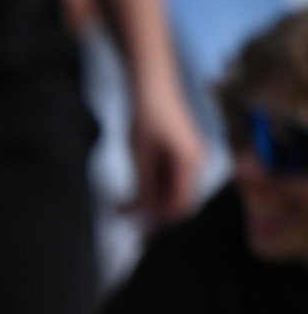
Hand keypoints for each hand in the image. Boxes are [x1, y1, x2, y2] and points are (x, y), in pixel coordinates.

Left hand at [125, 82, 204, 224]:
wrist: (153, 85)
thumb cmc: (147, 114)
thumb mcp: (140, 156)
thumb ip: (145, 186)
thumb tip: (145, 214)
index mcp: (190, 163)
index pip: (180, 204)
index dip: (158, 220)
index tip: (135, 229)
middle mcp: (195, 164)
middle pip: (177, 202)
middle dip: (151, 215)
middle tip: (123, 222)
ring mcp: (189, 161)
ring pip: (169, 194)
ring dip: (146, 204)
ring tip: (118, 209)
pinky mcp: (179, 158)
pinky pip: (166, 182)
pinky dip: (148, 191)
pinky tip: (126, 197)